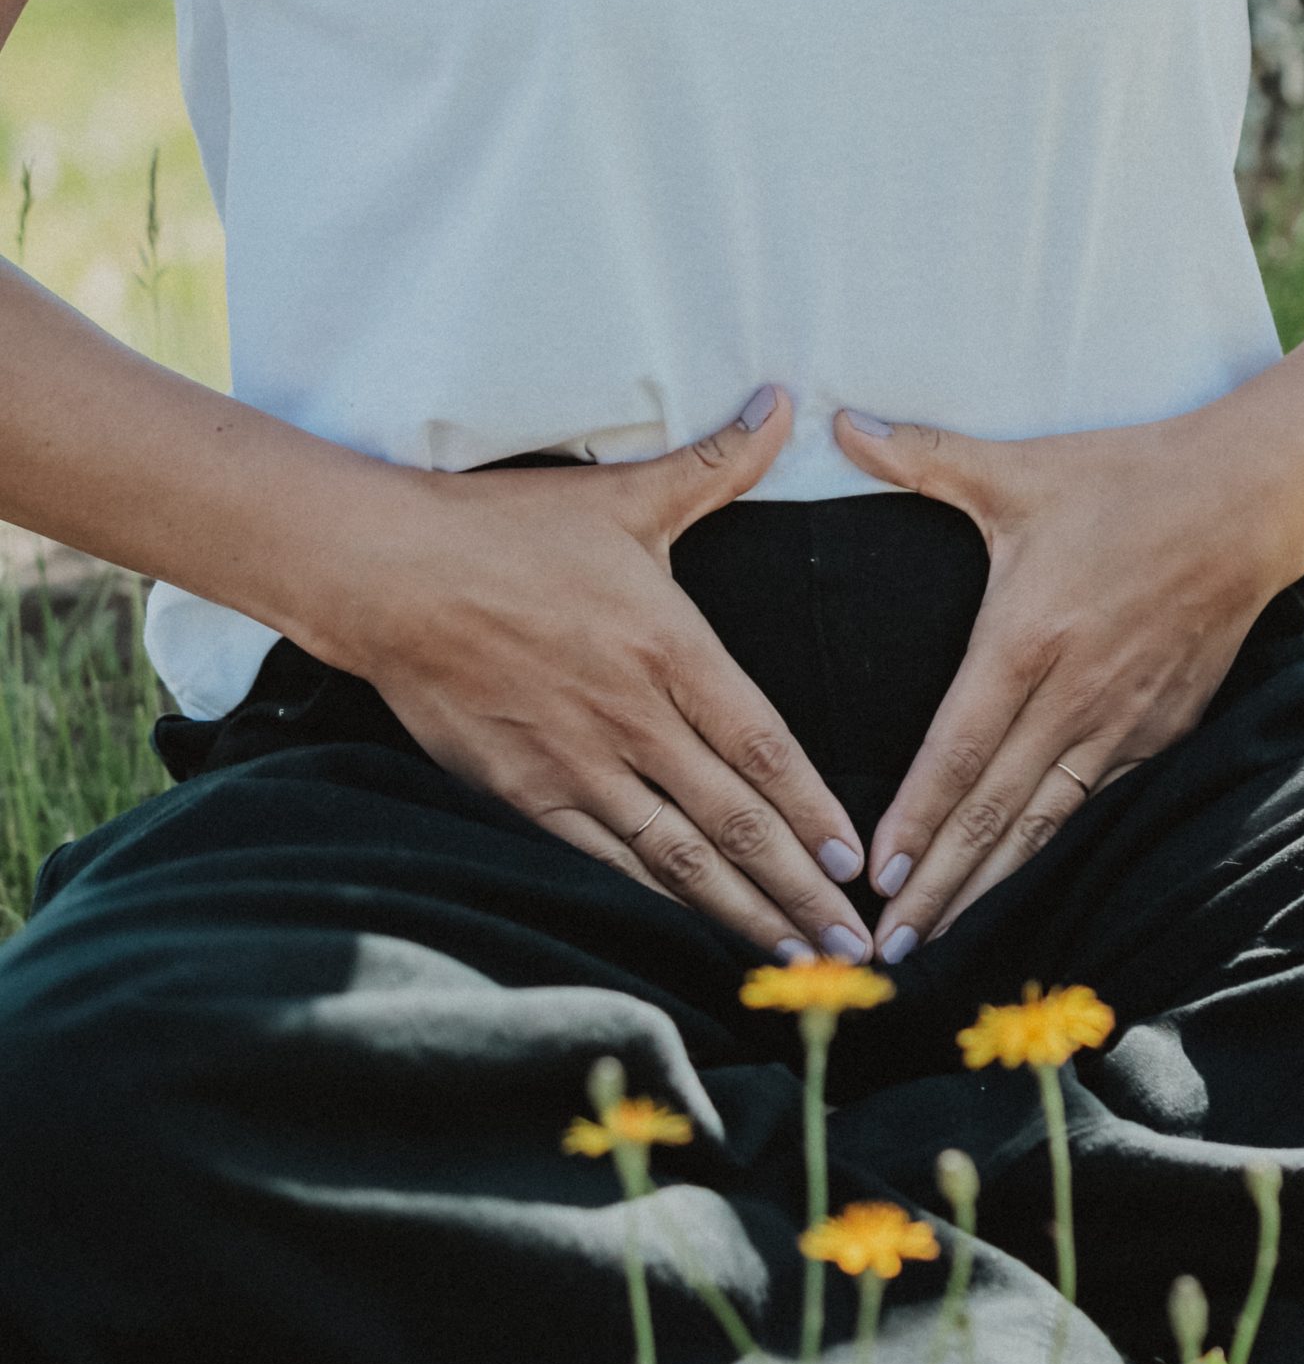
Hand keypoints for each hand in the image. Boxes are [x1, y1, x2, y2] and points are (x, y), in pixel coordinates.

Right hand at [331, 387, 874, 964]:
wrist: (383, 572)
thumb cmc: (505, 530)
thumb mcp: (622, 495)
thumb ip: (715, 464)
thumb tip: (786, 405)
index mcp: (668, 648)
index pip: (763, 748)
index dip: (815, 813)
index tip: (858, 862)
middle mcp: (632, 717)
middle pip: (734, 822)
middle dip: (800, 890)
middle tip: (853, 946)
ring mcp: (576, 764)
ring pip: (676, 858)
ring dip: (741, 913)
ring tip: (794, 958)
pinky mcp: (525, 791)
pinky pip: (606, 860)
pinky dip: (657, 902)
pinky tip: (694, 933)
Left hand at [832, 401, 1300, 959]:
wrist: (1250, 499)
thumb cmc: (1125, 479)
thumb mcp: (1016, 469)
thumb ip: (920, 458)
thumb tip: (839, 422)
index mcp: (1025, 640)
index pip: (957, 754)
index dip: (917, 822)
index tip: (876, 878)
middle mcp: (1073, 696)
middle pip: (994, 812)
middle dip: (940, 887)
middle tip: (890, 950)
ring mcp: (1123, 721)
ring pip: (1046, 824)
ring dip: (992, 887)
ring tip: (944, 941)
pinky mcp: (1160, 730)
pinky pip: (1097, 805)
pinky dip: (1056, 854)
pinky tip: (1021, 889)